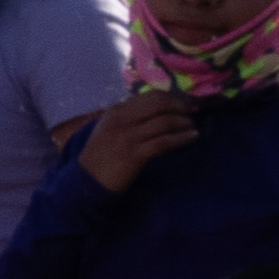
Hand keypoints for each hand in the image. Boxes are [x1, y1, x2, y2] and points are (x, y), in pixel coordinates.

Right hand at [73, 90, 202, 198]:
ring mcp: (128, 137)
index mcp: (115, 112)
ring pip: (165, 122)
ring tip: (191, 128)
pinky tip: (191, 138)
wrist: (86, 182)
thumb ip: (127, 117)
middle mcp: (121, 120)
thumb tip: (156, 109)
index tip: (181, 105)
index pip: (150, 96)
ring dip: (184, 123)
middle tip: (189, 114)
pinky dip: (182, 138)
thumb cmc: (100, 156)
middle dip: (180, 107)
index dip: (171, 98)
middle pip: (160, 104)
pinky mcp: (135, 155)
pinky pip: (164, 142)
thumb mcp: (108, 129)